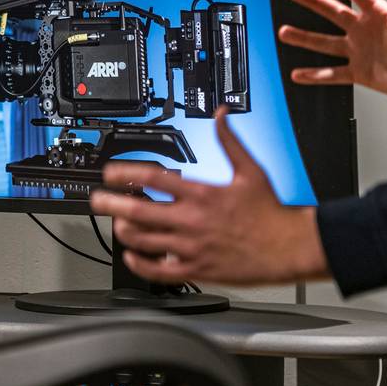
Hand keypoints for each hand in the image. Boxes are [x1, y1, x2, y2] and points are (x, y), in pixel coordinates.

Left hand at [89, 109, 328, 285]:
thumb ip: (230, 141)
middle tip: (97, 200)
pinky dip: (140, 264)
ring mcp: (191, 246)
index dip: (126, 173)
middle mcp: (191, 219)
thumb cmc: (270, 212)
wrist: (288, 247)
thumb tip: (221, 115)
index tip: (111, 172)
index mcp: (201, 193)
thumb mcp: (250, 169)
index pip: (153, 179)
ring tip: (116, 223)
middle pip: (139, 210)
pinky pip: (159, 270)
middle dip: (111, 203)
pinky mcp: (196, 269)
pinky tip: (132, 256)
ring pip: (144, 240)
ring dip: (124, 231)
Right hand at [278, 0, 386, 102]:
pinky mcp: (359, 72)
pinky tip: (299, 74)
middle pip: (333, 12)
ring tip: (285, 32)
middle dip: (313, 1)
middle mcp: (364, 30)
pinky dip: (315, 75)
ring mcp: (359, 51)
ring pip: (325, 43)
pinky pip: (332, 73)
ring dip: (305, 37)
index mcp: (379, 14)